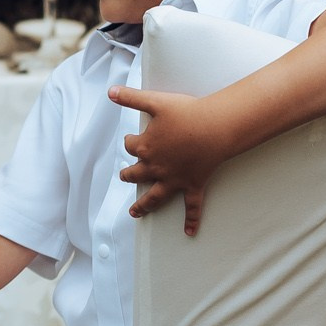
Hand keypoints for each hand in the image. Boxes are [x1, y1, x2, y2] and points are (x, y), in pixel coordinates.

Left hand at [107, 86, 235, 235]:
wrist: (215, 126)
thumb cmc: (186, 112)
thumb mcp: (154, 101)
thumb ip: (131, 98)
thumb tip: (110, 92)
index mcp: (146, 147)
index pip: (129, 146)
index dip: (129, 142)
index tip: (131, 139)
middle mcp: (156, 167)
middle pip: (136, 174)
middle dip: (128, 175)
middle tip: (124, 176)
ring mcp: (175, 179)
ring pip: (154, 196)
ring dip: (144, 206)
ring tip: (134, 213)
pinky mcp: (193, 185)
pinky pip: (192, 207)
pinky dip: (192, 221)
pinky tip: (189, 233)